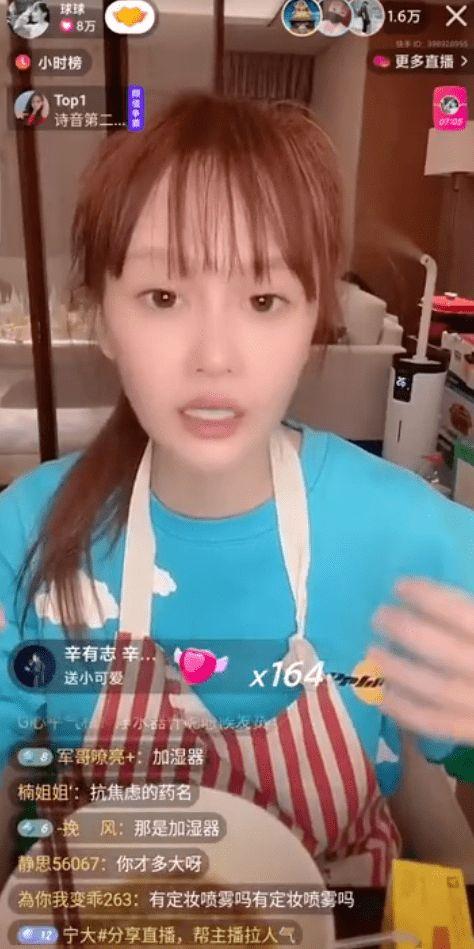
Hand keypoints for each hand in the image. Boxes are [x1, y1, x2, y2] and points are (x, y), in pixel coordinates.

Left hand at [367, 577, 473, 743]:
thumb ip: (467, 614)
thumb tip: (428, 596)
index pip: (464, 616)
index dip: (430, 599)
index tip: (400, 586)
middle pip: (446, 653)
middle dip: (406, 632)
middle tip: (379, 616)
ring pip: (437, 690)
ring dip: (398, 670)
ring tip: (373, 651)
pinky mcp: (473, 732)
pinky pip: (435, 723)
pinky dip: (403, 709)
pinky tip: (380, 693)